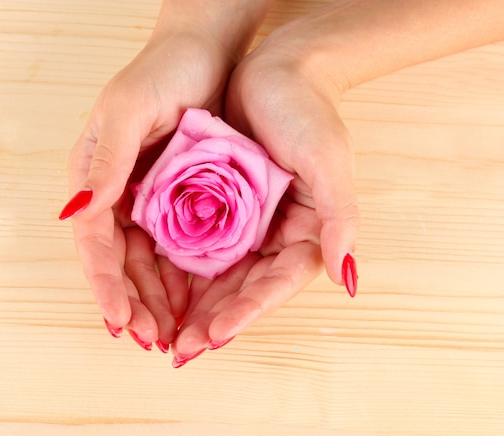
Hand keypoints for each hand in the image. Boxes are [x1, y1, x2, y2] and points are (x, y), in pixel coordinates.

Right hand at [63, 29, 239, 350]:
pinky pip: (175, 247)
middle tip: (154, 339)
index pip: (93, 241)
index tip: (121, 319)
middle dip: (134, 301)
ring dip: (157, 298)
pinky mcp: (178, 198)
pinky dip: (180, 276)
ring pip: (146, 261)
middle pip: (119, 261)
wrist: (205, 50)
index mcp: (95, 174)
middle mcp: (117, 192)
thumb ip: (107, 161)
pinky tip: (192, 300)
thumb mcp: (129, 110)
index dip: (105, 283)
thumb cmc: (163, 71)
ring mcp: (147, 198)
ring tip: (173, 333)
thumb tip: (77, 212)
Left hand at [171, 25, 359, 363]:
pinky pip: (196, 244)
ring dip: (190, 304)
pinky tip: (154, 287)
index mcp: (307, 232)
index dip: (247, 311)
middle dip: (211, 320)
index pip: (276, 283)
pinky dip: (178, 267)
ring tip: (162, 332)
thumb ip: (340, 218)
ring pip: (216, 275)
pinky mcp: (219, 205)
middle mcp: (275, 234)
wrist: (278, 68)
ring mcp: (246, 222)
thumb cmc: (307, 110)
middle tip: (179, 350)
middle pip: (242, 289)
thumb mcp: (328, 159)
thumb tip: (349, 279)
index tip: (214, 335)